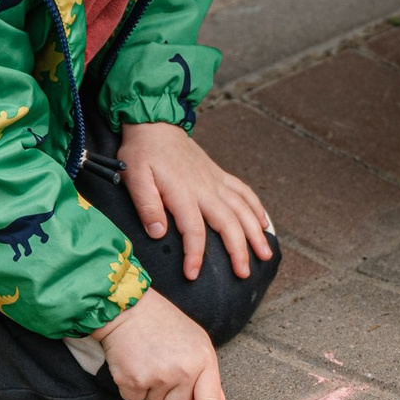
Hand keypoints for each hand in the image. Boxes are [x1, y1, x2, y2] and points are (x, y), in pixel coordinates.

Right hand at [96, 289, 223, 399]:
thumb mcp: (195, 341)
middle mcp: (184, 370)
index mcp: (204, 359)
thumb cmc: (162, 324)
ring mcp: (159, 376)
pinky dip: (132, 386)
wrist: (126, 308)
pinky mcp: (134, 381)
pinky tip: (134, 363)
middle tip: (162, 365)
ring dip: (151, 388)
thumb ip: (207, 373)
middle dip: (170, 395)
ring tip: (149, 359)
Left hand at [117, 121, 272, 280]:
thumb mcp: (134, 177)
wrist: (155, 124)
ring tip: (265, 255)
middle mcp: (205, 189)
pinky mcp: (220, 176)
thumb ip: (146, 205)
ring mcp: (216, 181)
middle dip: (239, 250)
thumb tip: (158, 232)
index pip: (194, 230)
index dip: (195, 255)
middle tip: (244, 274)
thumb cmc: (141, 153)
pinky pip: (244, 192)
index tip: (193, 275)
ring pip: (243, 209)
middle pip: (229, 223)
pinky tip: (265, 225)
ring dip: (256, 233)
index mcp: (183, 193)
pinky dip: (257, 209)